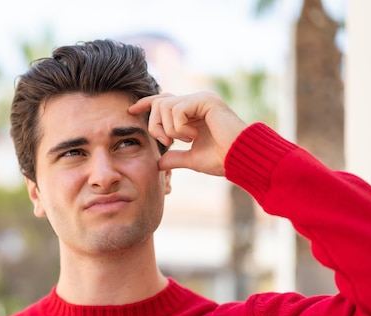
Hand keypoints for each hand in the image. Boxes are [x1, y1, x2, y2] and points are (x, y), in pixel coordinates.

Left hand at [128, 91, 247, 175]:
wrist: (240, 159)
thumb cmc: (221, 159)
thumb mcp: (192, 159)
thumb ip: (175, 158)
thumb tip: (158, 163)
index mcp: (192, 111)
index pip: (163, 101)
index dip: (146, 104)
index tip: (130, 110)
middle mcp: (196, 100)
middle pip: (158, 103)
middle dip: (155, 126)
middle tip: (168, 142)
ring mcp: (201, 98)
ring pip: (165, 106)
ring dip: (169, 129)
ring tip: (187, 139)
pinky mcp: (206, 100)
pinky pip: (177, 110)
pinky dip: (179, 127)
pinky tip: (194, 135)